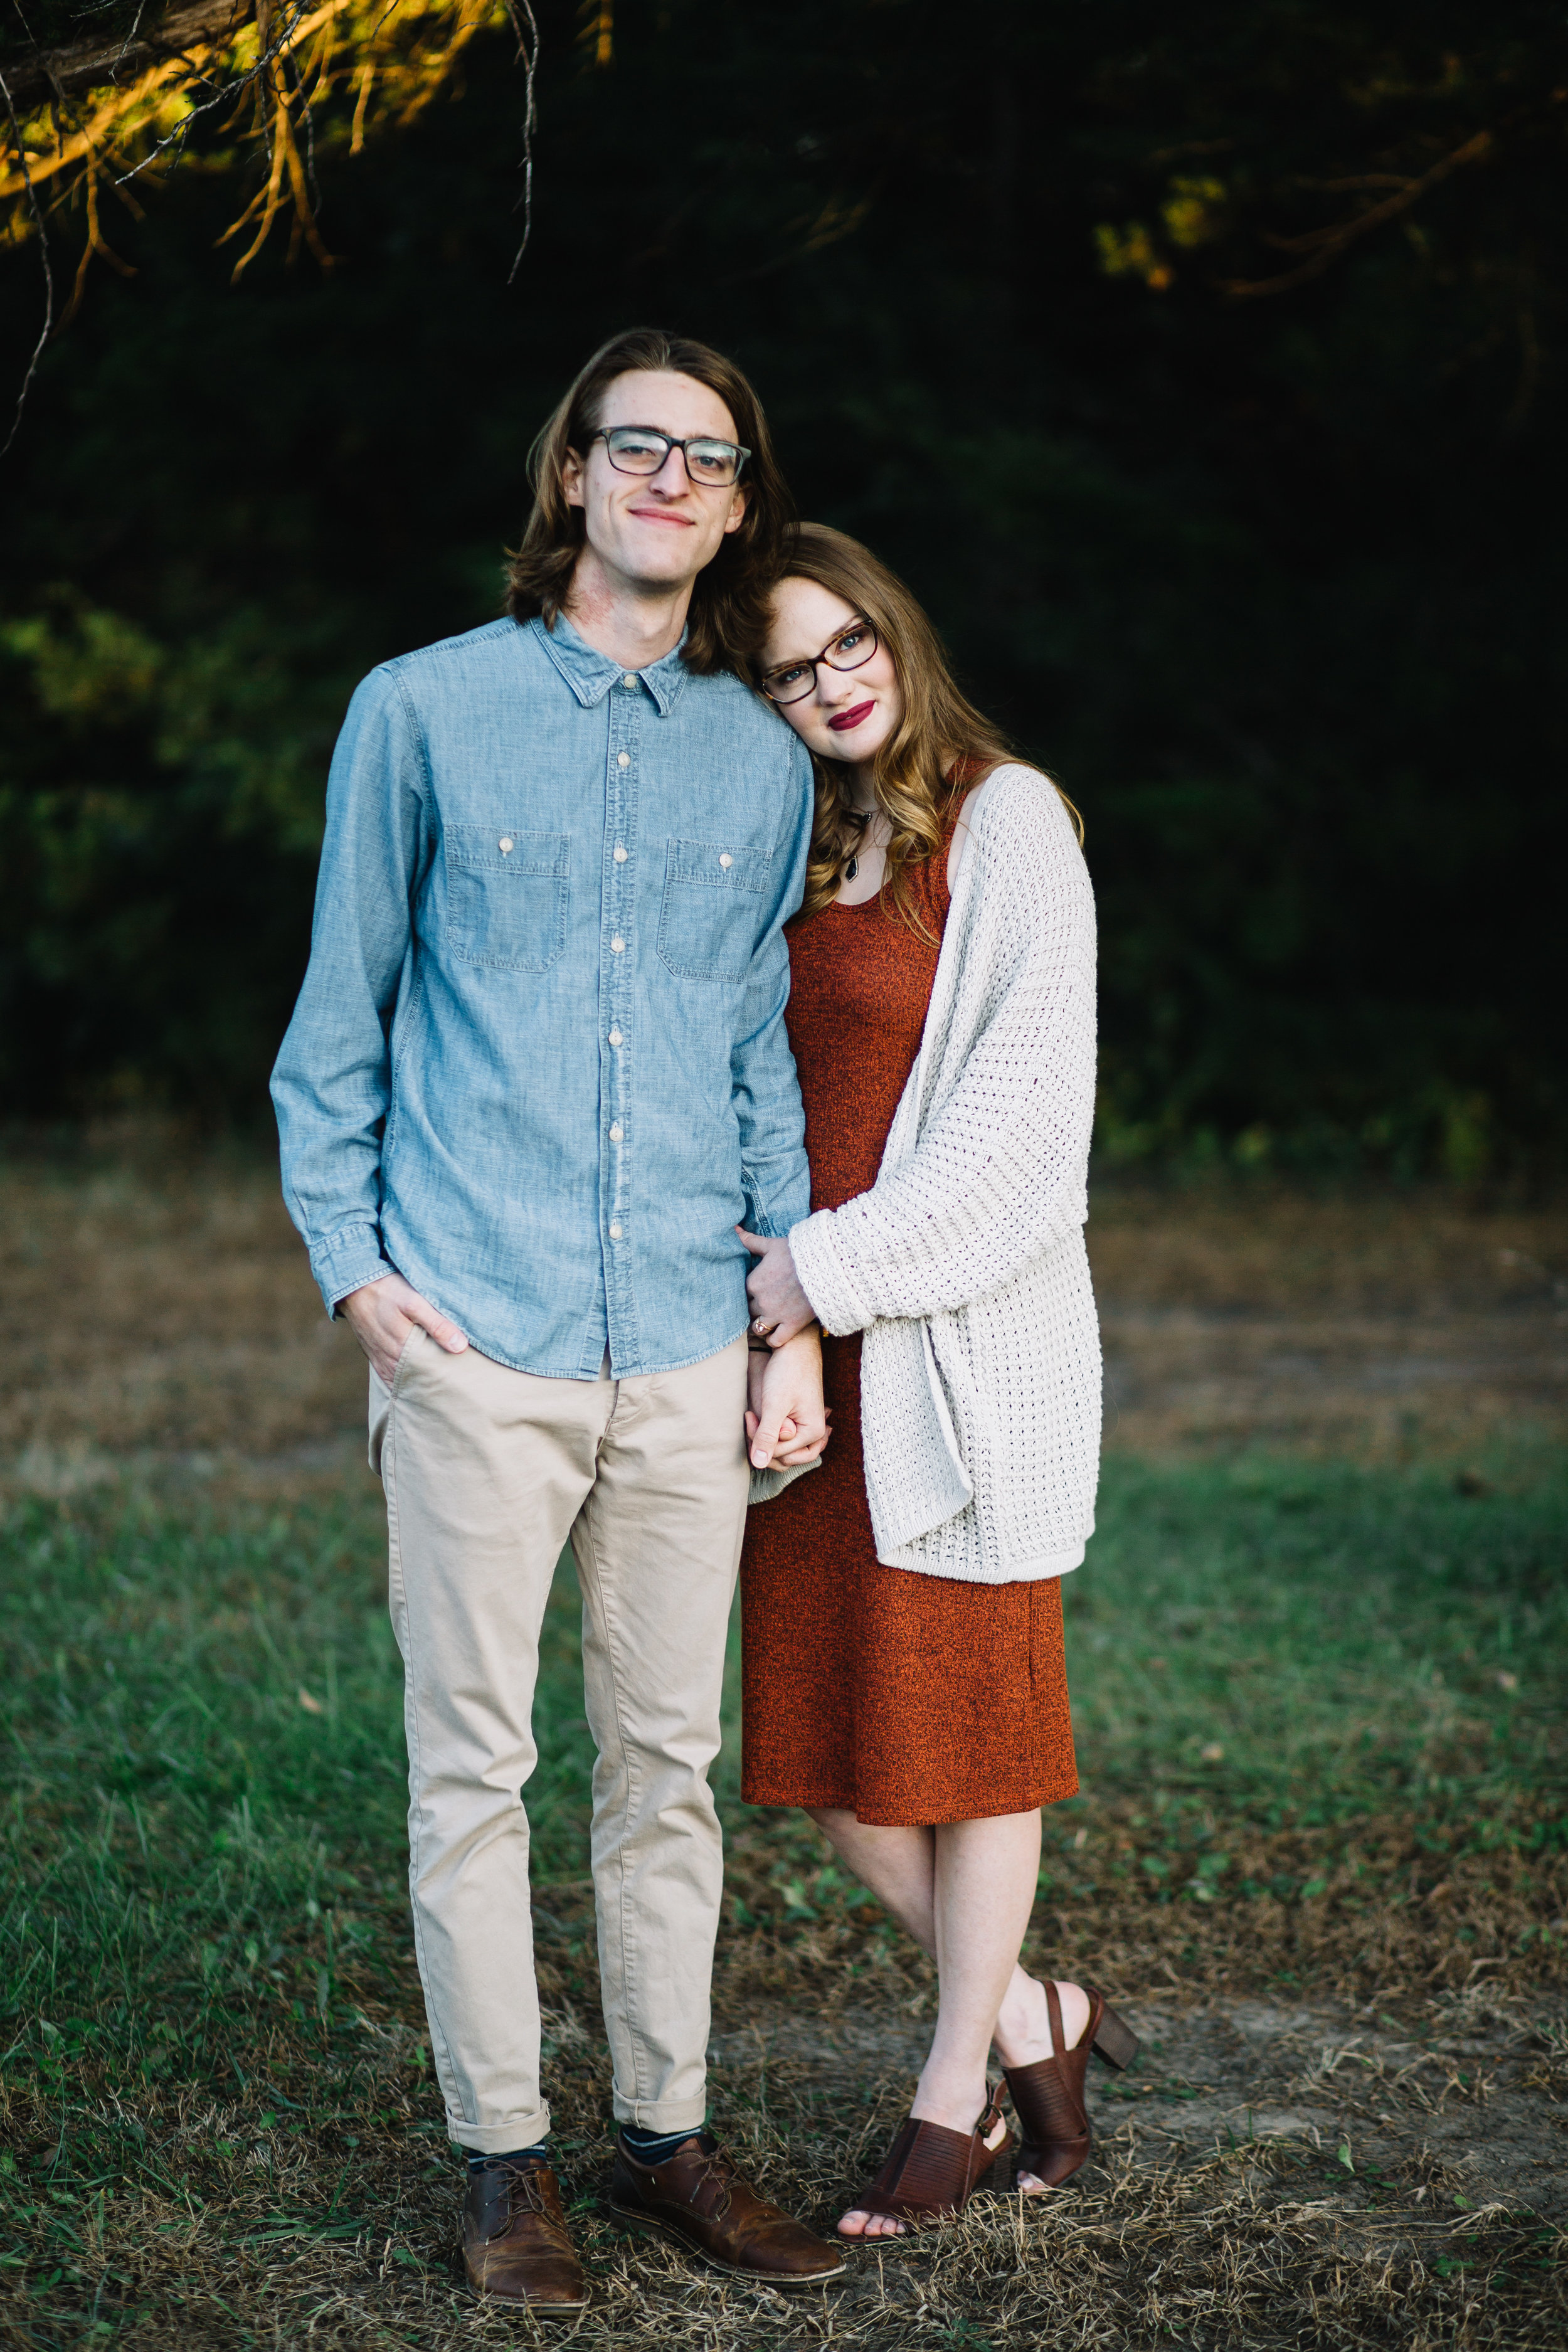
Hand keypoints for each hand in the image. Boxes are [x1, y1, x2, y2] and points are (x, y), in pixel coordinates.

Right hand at [339, 1270, 468, 1387]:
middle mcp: (389, 1361)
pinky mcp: (373, 1355)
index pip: (431, 1373)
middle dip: (435, 1379)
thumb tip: (460, 1347)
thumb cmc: (386, 1291)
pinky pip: (390, 1375)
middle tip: (455, 1378)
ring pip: (404, 1379)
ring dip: (420, 1378)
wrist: (353, 1286)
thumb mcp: (415, 1302)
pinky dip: (404, 1377)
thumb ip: (437, 1324)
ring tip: (440, 1377)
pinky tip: (416, 1374)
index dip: (447, 1374)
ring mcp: (380, 1360)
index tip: (463, 1374)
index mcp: (402, 1350)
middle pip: (418, 1379)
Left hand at [737, 1227, 817, 1347]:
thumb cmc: (798, 1253)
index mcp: (753, 1282)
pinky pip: (774, 1340)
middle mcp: (761, 1301)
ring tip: (767, 1321)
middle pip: (748, 1311)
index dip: (749, 1293)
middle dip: (754, 1309)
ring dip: (761, 1325)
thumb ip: (751, 1241)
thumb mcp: (772, 1245)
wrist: (827, 1266)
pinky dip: (772, 1339)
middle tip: (763, 1306)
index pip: (741, 1294)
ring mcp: (776, 1315)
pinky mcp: (792, 1325)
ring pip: (758, 1328)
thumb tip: (735, 1230)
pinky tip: (775, 1334)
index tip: (757, 1292)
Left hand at [745, 1326, 829, 1471]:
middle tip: (751, 1418)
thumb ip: (767, 1435)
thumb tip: (758, 1464)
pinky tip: (759, 1420)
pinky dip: (769, 1432)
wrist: (795, 1346)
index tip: (749, 1416)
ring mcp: (807, 1427)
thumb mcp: (774, 1406)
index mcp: (813, 1432)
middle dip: (763, 1442)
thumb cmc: (787, 1372)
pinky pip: (784, 1437)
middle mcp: (814, 1433)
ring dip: (765, 1437)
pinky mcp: (798, 1419)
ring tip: (754, 1416)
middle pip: (783, 1456)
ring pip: (782, 1448)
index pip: (779, 1454)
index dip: (759, 1440)